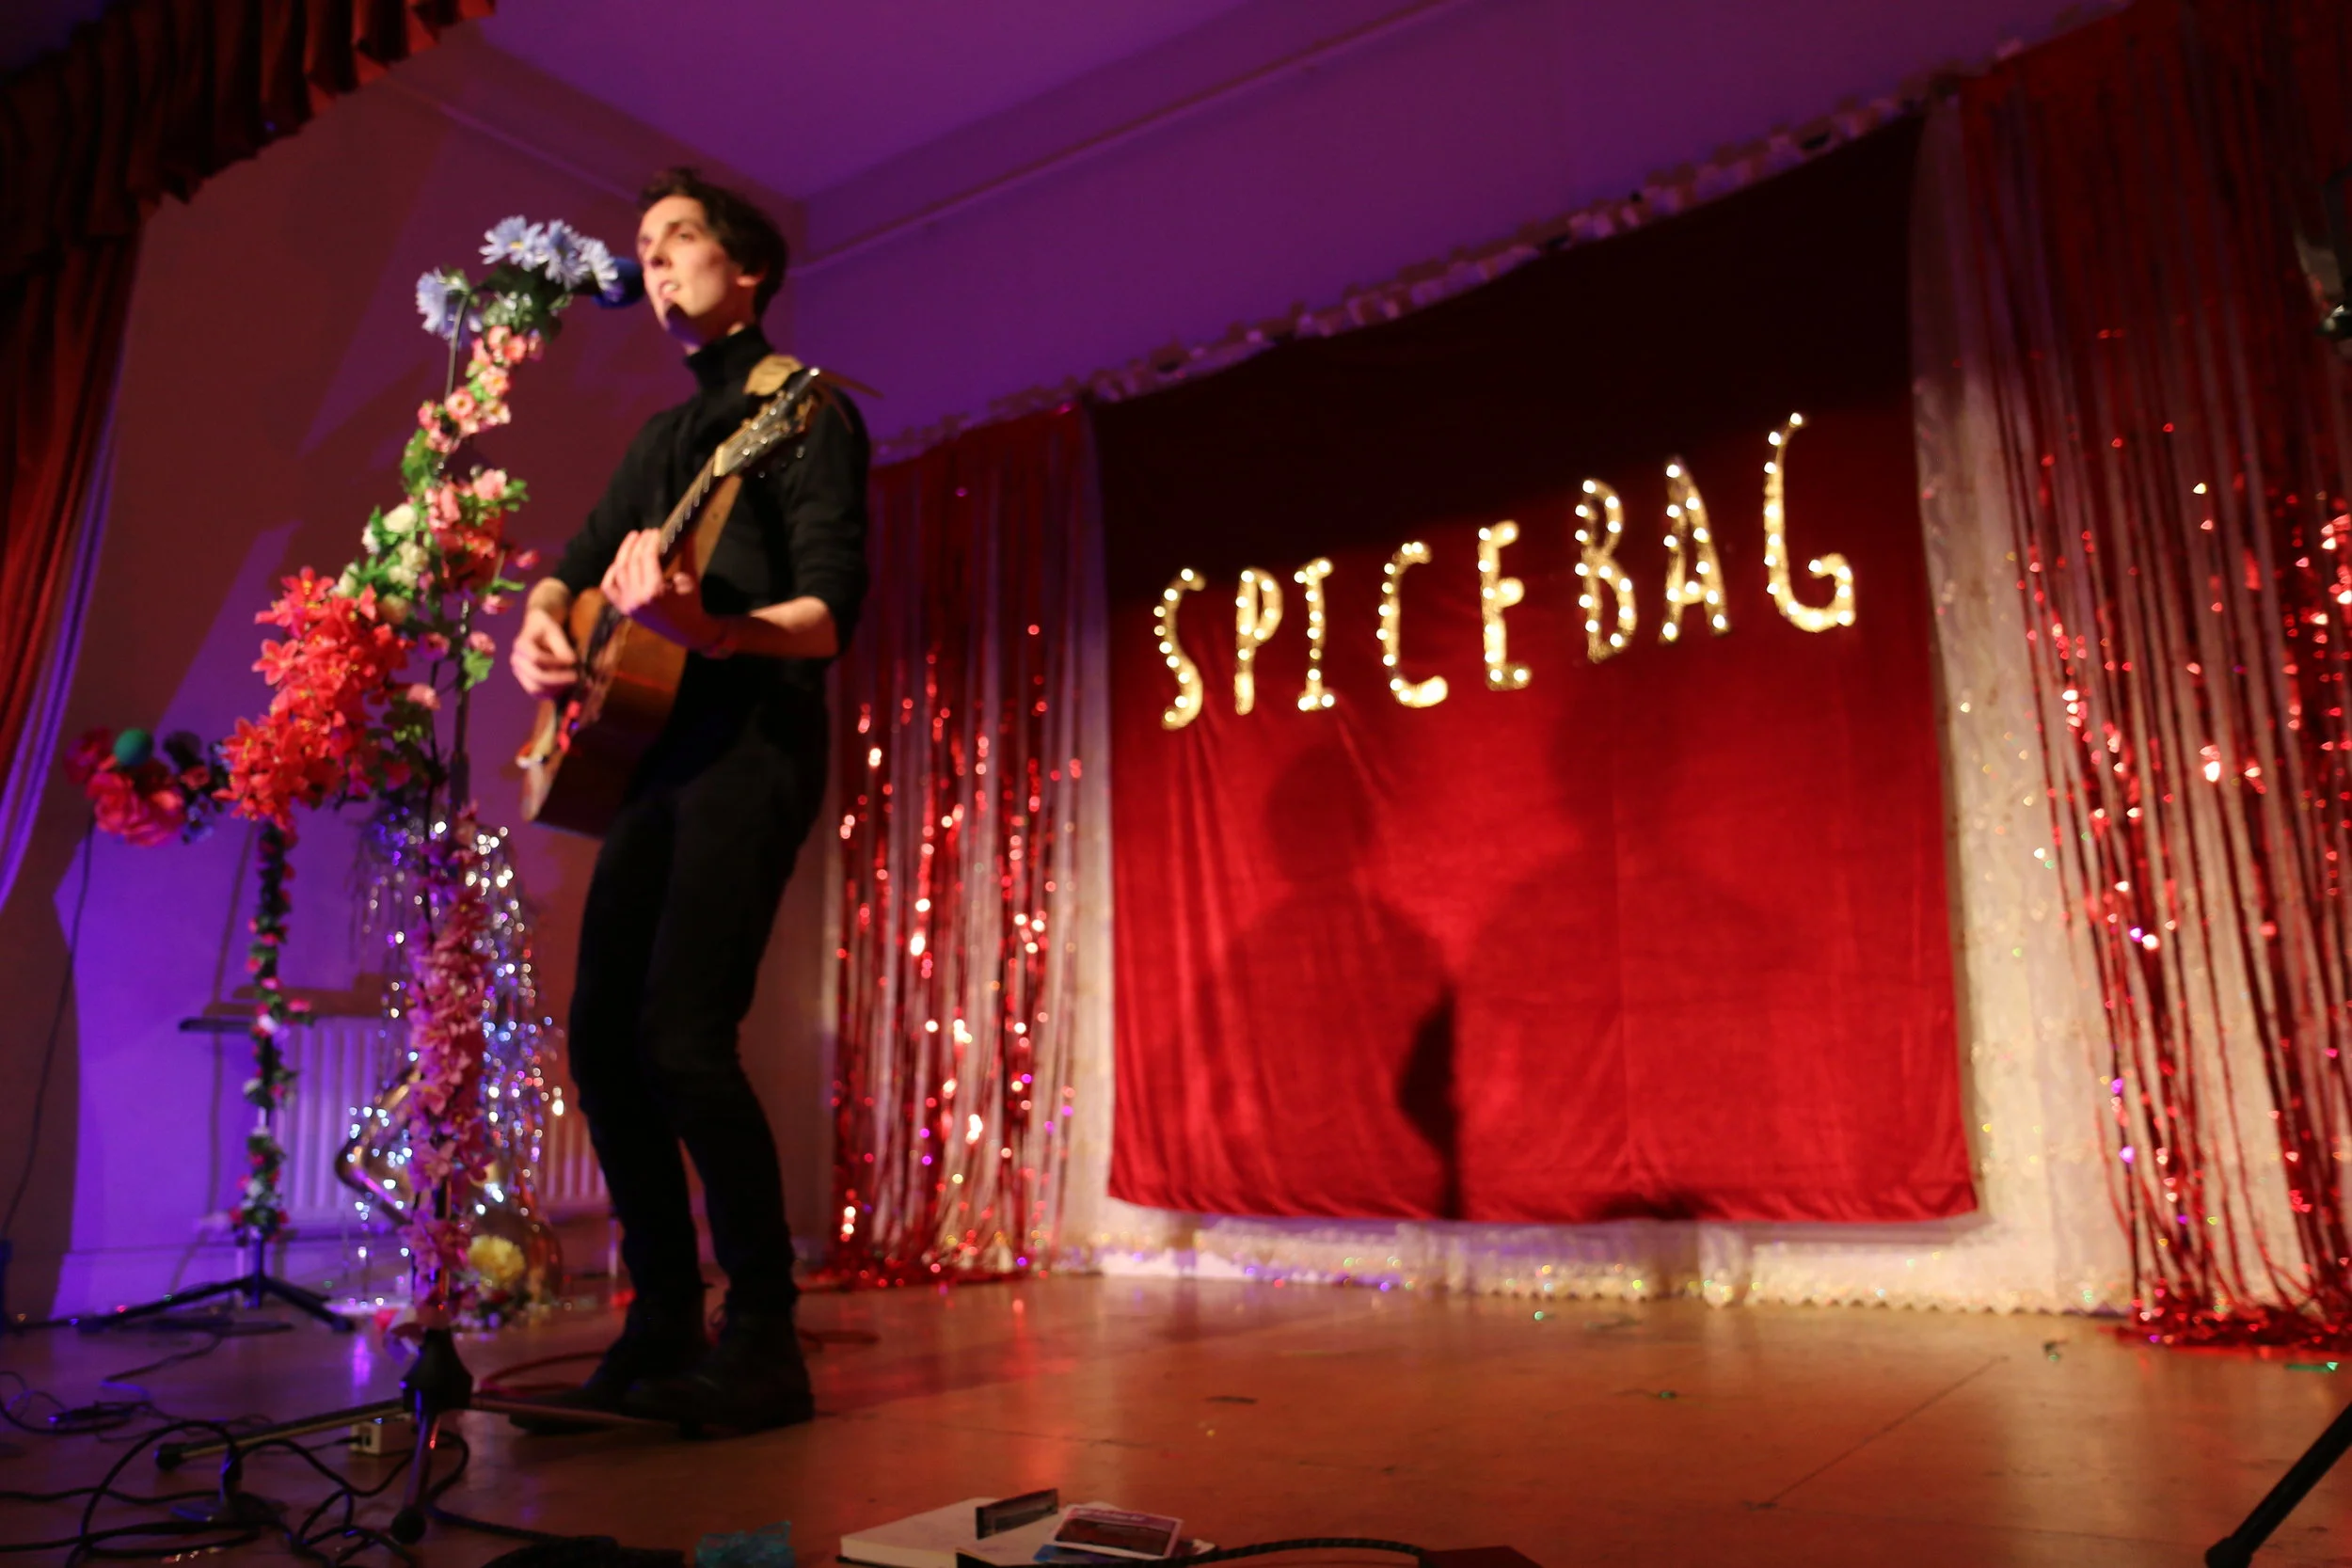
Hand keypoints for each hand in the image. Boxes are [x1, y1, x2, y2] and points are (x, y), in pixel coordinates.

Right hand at [510, 604, 578, 698]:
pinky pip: (538, 693)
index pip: (536, 658)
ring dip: (557, 689)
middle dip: (559, 680)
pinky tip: (566, 687)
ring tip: (572, 682)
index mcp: (521, 644)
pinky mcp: (526, 682)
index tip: (572, 661)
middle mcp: (517, 660)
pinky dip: (553, 693)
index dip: (555, 662)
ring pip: (536, 689)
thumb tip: (571, 663)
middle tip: (576, 677)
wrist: (535, 631)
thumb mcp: (556, 632)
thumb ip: (563, 648)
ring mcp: (519, 673)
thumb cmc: (546, 629)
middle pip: (536, 677)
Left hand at [601, 528, 718, 649]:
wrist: (686, 631)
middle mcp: (636, 598)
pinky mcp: (623, 608)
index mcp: (654, 591)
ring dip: (624, 553)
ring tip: (633, 540)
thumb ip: (686, 553)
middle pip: (631, 562)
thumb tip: (688, 530)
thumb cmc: (691, 604)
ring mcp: (627, 604)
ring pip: (618, 571)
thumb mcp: (690, 578)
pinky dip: (610, 573)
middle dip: (638, 544)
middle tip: (646, 533)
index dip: (650, 541)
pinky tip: (619, 562)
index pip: (647, 557)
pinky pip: (609, 588)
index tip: (655, 531)